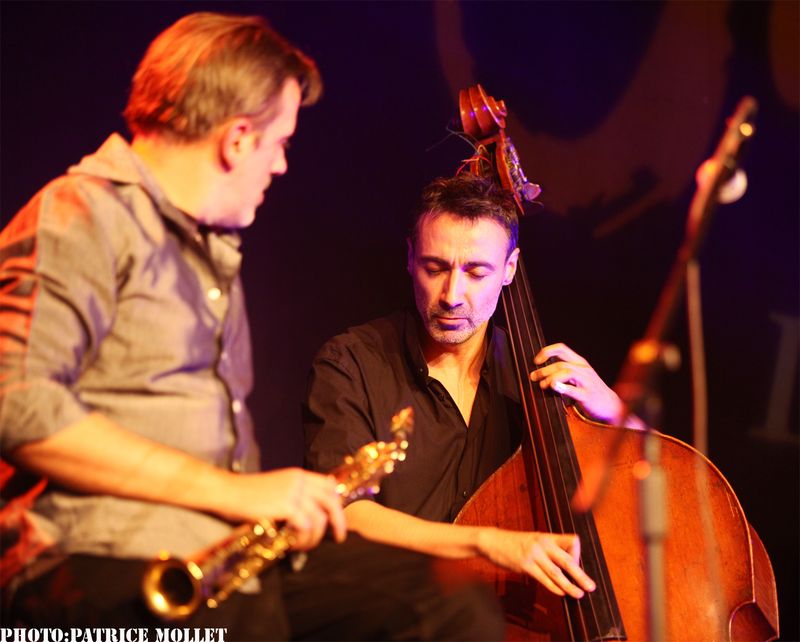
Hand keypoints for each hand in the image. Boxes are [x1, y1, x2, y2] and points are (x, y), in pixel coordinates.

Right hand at [221, 468, 346, 550]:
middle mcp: (299, 481)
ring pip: (319, 518)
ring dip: (315, 537)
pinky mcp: (285, 506)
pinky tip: (292, 545)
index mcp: (298, 475)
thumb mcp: (276, 488)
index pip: (329, 486)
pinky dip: (302, 539)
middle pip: (331, 501)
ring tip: (303, 546)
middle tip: (338, 537)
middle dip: (338, 522)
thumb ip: (293, 495)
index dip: (337, 503)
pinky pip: (305, 526)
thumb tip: (308, 514)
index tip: (336, 519)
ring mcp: (293, 493)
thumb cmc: (246, 494)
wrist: (227, 492)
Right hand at [477, 528, 595, 597]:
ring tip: (579, 594)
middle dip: (580, 575)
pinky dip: (554, 587)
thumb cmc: (514, 543)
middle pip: (567, 560)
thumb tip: (564, 565)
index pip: (571, 541)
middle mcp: (542, 544)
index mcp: (547, 536)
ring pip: (557, 573)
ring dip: (569, 585)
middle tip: (590, 586)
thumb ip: (548, 549)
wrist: (493, 541)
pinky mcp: (525, 565)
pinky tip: (561, 593)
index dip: (577, 554)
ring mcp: (533, 554)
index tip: (576, 565)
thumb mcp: (534, 540)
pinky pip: (543, 578)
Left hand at [530, 343, 643, 428]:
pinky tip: (554, 387)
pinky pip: (574, 390)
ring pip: (566, 372)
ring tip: (543, 385)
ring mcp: (587, 381)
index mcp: (580, 363)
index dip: (546, 352)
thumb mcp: (579, 376)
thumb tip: (542, 372)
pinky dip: (562, 387)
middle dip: (543, 370)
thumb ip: (564, 372)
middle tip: (533, 377)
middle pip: (560, 363)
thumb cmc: (591, 390)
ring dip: (550, 378)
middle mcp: (584, 369)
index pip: (562, 349)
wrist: (612, 406)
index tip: (536, 361)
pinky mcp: (588, 395)